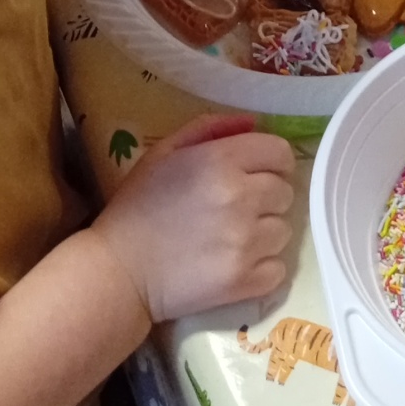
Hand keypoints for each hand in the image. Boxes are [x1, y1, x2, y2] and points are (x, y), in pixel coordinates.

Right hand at [95, 113, 293, 321]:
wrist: (119, 271)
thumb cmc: (137, 206)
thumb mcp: (164, 152)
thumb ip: (209, 128)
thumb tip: (254, 123)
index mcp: (220, 161)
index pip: (280, 153)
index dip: (271, 162)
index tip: (255, 174)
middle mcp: (240, 198)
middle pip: (286, 191)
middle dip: (266, 197)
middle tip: (236, 208)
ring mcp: (246, 243)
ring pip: (284, 230)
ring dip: (264, 233)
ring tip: (232, 238)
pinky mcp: (245, 281)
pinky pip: (279, 269)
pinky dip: (262, 268)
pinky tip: (235, 264)